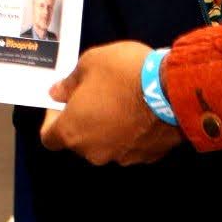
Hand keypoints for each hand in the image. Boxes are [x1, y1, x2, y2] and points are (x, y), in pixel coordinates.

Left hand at [39, 42, 181, 165]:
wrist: (173, 89)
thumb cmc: (123, 73)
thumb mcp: (89, 63)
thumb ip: (69, 83)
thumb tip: (57, 94)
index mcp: (73, 132)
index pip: (48, 138)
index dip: (52, 120)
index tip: (63, 102)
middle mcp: (94, 152)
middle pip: (80, 141)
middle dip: (83, 120)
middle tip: (95, 95)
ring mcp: (123, 158)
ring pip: (107, 144)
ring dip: (108, 127)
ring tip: (122, 101)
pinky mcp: (148, 157)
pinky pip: (131, 144)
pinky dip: (131, 132)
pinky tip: (141, 112)